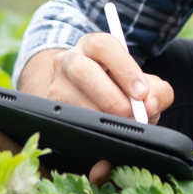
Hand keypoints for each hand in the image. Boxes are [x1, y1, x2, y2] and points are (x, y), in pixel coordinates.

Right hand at [0, 32, 174, 183]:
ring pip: (62, 97)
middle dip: (108, 95)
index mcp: (93, 48)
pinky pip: (46, 122)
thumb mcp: (138, 86)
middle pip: (81, 68)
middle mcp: (66, 61)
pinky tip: (86, 148)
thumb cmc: (115, 92)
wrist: (73, 95)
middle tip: (129, 118)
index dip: (125, 66)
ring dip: (90, 116)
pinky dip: (69, 136)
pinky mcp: (36, 110)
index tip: (142, 93)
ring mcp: (47, 86)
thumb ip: (156, 92)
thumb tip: (152, 103)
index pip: (106, 45)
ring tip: (110, 136)